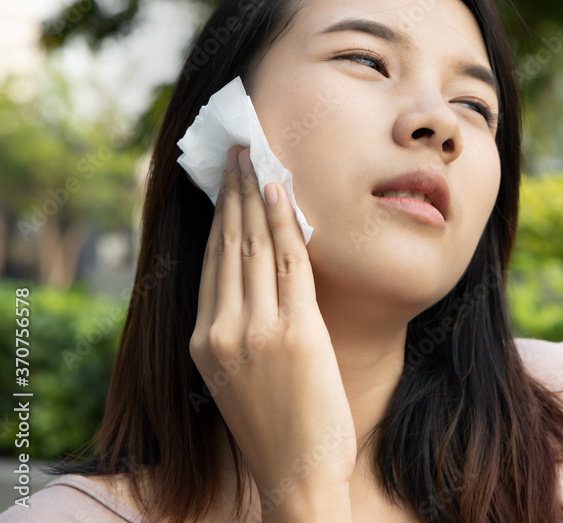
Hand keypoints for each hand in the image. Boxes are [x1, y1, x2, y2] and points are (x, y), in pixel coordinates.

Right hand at [189, 145, 355, 520]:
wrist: (297, 475)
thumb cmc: (279, 428)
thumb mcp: (244, 373)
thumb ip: (247, 326)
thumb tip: (267, 273)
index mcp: (203, 341)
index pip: (210, 262)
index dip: (218, 215)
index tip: (224, 180)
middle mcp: (221, 330)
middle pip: (226, 245)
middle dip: (233, 192)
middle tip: (239, 149)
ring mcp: (255, 331)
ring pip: (254, 247)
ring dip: (256, 196)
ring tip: (258, 158)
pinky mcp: (294, 333)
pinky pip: (289, 265)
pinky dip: (285, 225)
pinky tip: (281, 194)